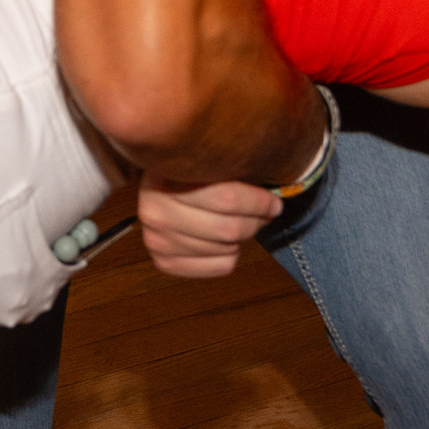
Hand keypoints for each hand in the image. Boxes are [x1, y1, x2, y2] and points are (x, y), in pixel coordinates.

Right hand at [137, 173, 282, 277]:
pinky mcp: (164, 262)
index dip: (259, 202)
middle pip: (228, 228)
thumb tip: (275, 188)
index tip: (274, 202)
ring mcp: (157, 241)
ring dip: (241, 237)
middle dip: (256, 221)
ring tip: (236, 222)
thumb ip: (230, 169)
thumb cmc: (186, 174)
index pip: (227, 199)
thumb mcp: (201, 161)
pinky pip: (221, 266)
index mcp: (164, 179)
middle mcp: (155, 213)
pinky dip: (230, 255)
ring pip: (227, 249)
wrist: (153, 191)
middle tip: (264, 213)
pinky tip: (221, 239)